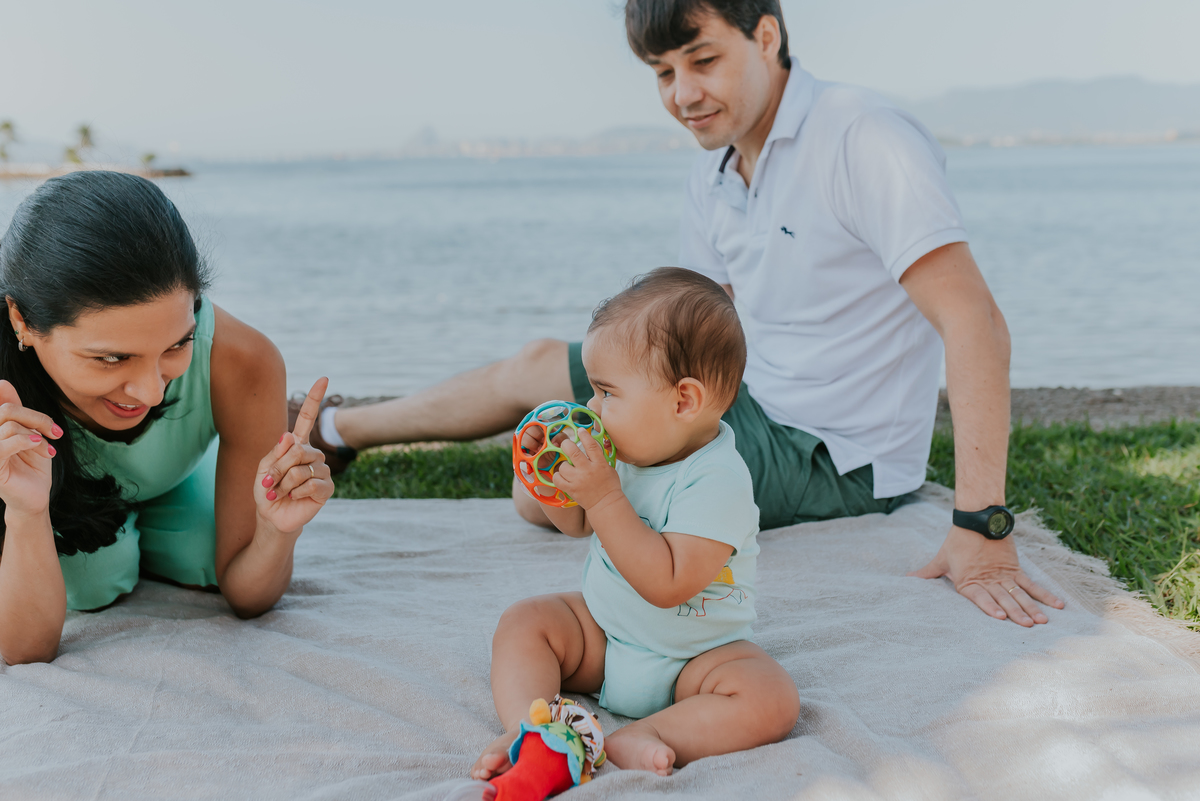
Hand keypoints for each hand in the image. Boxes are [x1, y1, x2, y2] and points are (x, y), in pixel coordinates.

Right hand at [0, 380, 61, 517]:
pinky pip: (5, 444)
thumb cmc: (32, 465)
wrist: (36, 496)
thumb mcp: (30, 434)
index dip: (9, 395)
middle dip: (36, 417)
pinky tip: (41, 447)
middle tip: (55, 431)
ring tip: (48, 448)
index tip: (36, 414)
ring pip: (9, 425)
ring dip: (36, 434)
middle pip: (7, 410)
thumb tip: (2, 383)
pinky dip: (27, 441)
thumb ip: (18, 412)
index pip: (0, 401)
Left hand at [255, 377, 333, 534]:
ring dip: (285, 483)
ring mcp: (321, 471)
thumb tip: (289, 435)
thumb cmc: (267, 490)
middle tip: (269, 483)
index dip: (315, 398)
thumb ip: (276, 452)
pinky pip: (312, 484)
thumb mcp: (263, 468)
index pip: (308, 418)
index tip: (324, 379)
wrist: (272, 517)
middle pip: (299, 449)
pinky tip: (294, 498)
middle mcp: (312, 455)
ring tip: (279, 493)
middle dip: (279, 467)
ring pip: (302, 468)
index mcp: (297, 445)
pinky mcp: (326, 489)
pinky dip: (297, 493)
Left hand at [552, 429, 620, 510]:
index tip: (580, 430)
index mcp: (599, 464)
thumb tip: (591, 445)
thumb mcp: (609, 468)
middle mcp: (587, 471)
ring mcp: (578, 480)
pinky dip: (558, 476)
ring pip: (563, 466)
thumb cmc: (609, 485)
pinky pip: (557, 479)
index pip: (591, 445)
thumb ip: (599, 457)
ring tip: (567, 467)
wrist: (605, 504)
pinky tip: (562, 476)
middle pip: (573, 452)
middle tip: (566, 444)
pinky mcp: (571, 489)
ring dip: (563, 465)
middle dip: (567, 445)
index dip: (584, 435)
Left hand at [911, 525, 1063, 625]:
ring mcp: (1004, 575)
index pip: (981, 596)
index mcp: (969, 581)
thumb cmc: (956, 541)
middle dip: (1017, 613)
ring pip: (1020, 594)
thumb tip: (907, 579)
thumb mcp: (941, 560)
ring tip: (1042, 621)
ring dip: (1032, 607)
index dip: (990, 606)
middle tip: (1029, 626)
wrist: (976, 520)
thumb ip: (927, 573)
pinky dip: (1044, 594)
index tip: (1000, 617)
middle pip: (1004, 598)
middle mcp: (989, 580)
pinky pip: (1031, 583)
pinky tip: (1056, 605)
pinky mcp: (1015, 568)